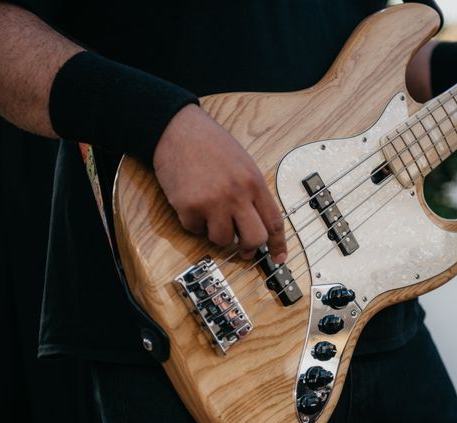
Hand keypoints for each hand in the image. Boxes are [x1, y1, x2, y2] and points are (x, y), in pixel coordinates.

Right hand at [153, 104, 286, 262]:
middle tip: (242, 248)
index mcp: (254, 182)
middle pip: (254, 238)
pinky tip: (192, 203)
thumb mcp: (243, 164)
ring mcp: (213, 202)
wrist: (177, 129)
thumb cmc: (210, 144)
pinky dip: (194, 223)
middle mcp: (237, 194)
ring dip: (217, 233)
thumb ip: (252, 192)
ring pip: (223, 240)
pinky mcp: (189, 207)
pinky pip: (196, 230)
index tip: (278, 258)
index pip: (274, 221)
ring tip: (210, 214)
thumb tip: (258, 223)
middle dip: (249, 248)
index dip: (278, 244)